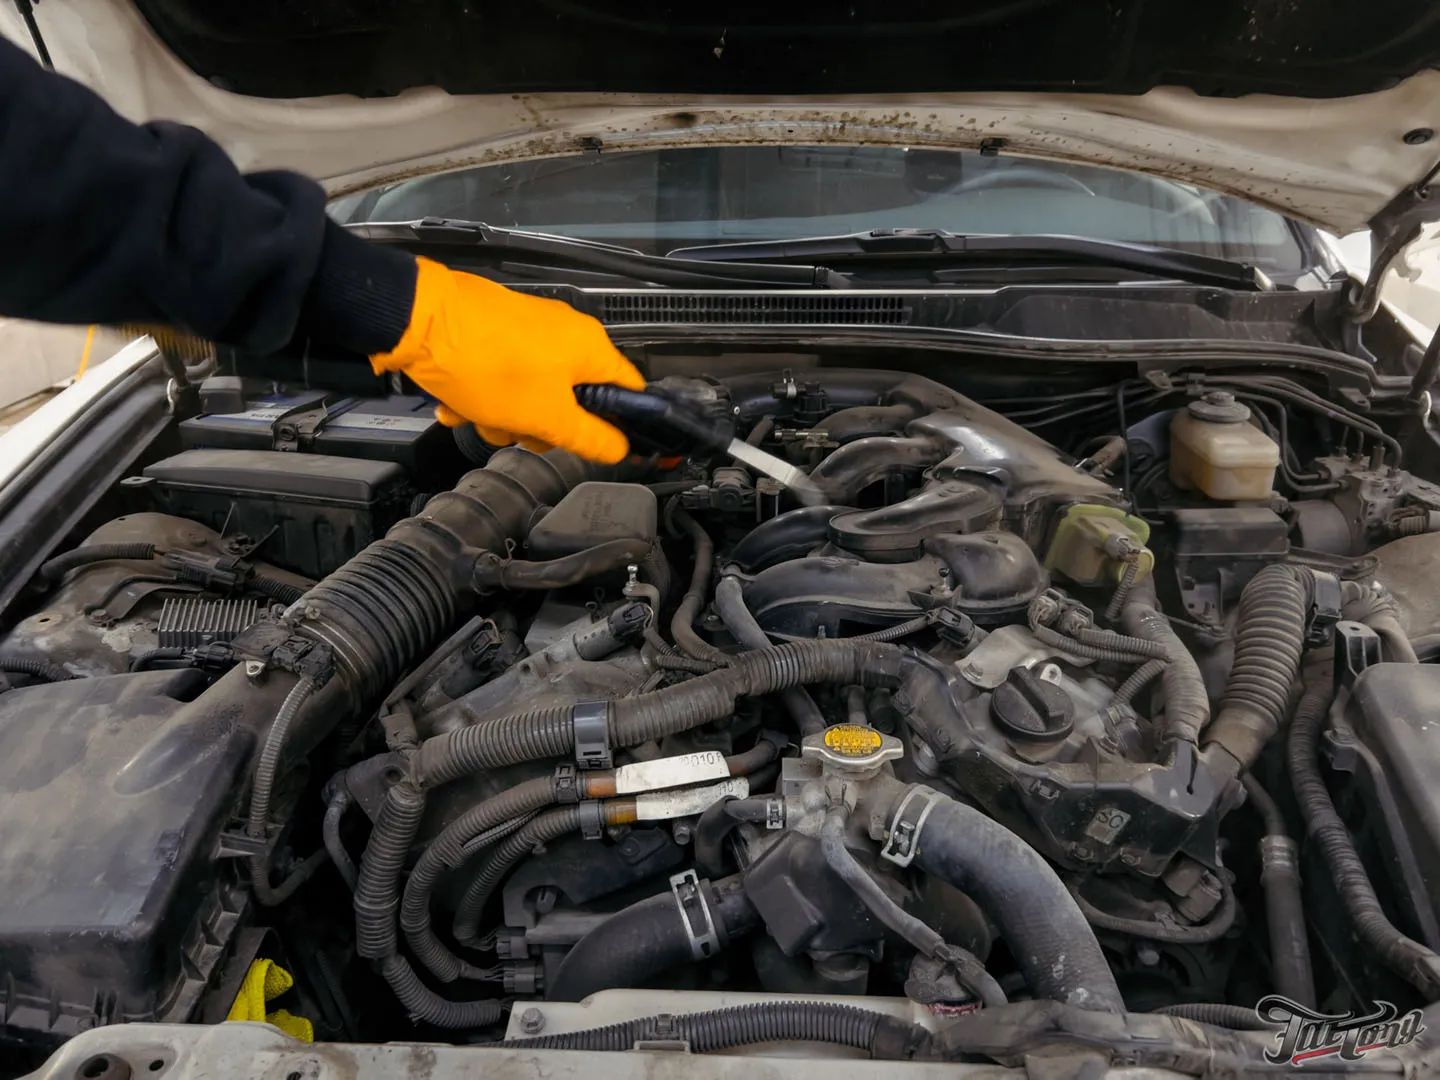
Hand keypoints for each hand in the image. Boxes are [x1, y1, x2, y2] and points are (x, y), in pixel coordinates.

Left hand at [370, 258, 644, 462]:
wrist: (418, 322)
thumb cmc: (484, 361)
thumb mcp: (546, 416)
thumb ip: (590, 437)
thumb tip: (620, 449)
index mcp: (590, 348)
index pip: (627, 392)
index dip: (618, 424)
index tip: (599, 445)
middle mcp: (564, 334)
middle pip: (573, 402)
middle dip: (541, 426)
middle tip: (519, 430)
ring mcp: (528, 334)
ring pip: (532, 396)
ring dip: (503, 417)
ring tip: (478, 414)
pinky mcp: (495, 335)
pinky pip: (503, 380)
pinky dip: (483, 398)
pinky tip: (459, 404)